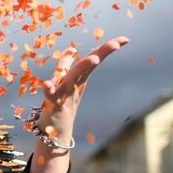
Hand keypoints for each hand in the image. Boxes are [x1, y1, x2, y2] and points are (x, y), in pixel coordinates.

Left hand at [28, 36, 128, 172]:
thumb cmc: (60, 105)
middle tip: (116, 44)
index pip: (94, 58)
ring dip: (81, 68)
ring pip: (73, 78)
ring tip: (93, 59)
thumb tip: (71, 49)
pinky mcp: (53, 106)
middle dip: (101, 53)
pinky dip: (48, 90)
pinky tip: (47, 83)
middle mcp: (74, 84)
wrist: (54, 133)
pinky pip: (50, 96)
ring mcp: (65, 95)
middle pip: (88, 66)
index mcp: (78, 77)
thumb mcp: (64, 83)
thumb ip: (65, 65)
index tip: (126, 39)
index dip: (107, 48)